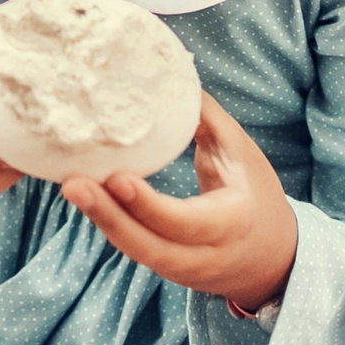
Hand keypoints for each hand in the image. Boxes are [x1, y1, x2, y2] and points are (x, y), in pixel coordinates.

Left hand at [61, 92, 296, 314]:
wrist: (273, 258)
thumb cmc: (257, 195)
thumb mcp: (241, 153)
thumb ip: (207, 118)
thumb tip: (172, 75)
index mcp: (231, 224)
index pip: (185, 222)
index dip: (149, 205)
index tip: (118, 178)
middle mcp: (204, 256)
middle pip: (150, 246)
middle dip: (109, 217)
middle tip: (73, 184)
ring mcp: (183, 269)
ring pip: (136, 252)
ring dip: (102, 220)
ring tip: (71, 186)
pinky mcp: (166, 269)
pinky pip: (134, 248)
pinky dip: (111, 224)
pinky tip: (87, 197)